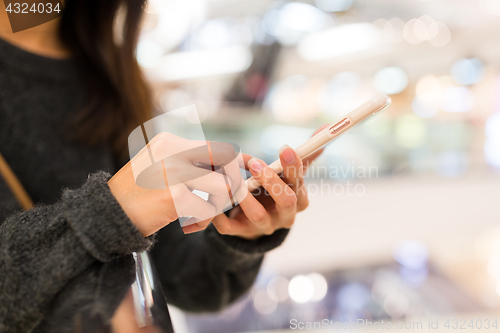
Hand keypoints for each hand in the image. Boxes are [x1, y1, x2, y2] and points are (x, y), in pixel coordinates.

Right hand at [109, 133, 245, 236]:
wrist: (107, 215)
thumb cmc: (136, 195)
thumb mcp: (159, 166)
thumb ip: (188, 163)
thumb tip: (230, 162)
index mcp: (170, 142)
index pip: (216, 147)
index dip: (235, 163)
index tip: (242, 176)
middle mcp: (173, 151)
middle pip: (227, 160)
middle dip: (233, 182)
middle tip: (225, 200)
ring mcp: (173, 172)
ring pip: (222, 187)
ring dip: (217, 206)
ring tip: (200, 217)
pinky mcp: (174, 196)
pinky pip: (208, 209)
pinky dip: (203, 221)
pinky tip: (187, 227)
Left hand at [183, 125, 327, 238]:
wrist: (254, 222)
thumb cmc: (275, 191)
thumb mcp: (290, 174)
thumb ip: (306, 154)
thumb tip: (326, 127)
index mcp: (298, 199)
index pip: (301, 184)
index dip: (294, 167)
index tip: (285, 148)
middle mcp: (285, 215)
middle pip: (286, 202)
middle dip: (272, 182)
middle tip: (256, 163)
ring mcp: (264, 226)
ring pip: (259, 216)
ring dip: (247, 198)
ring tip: (234, 180)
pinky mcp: (241, 233)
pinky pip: (230, 228)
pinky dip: (220, 215)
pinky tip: (213, 198)